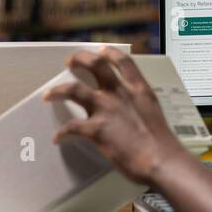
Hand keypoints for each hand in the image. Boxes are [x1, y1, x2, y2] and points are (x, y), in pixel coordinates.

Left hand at [43, 47, 188, 185]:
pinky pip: (71, 127)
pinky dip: (62, 133)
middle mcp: (120, 94)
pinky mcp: (96, 130)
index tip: (102, 51)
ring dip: (58, 90)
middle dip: (80, 60)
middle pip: (95, 66)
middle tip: (71, 62)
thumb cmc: (161, 143)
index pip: (123, 62)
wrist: (161, 160)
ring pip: (74, 90)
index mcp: (138, 90)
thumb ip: (140, 106)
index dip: (110, 53)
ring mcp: (106, 110)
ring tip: (49, 94)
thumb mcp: (153, 113)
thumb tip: (132, 111)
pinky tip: (58, 137)